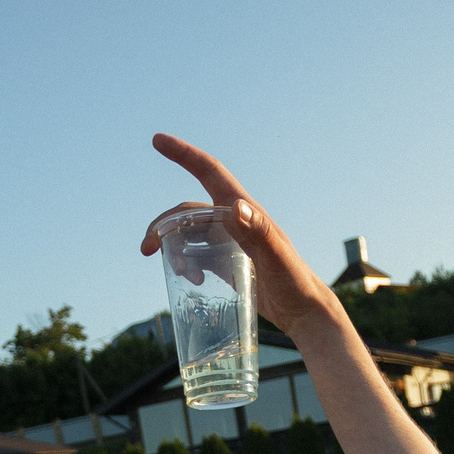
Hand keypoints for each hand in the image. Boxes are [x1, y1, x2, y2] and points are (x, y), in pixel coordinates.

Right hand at [142, 136, 337, 335]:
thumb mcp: (278, 260)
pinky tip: (193, 281)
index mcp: (246, 212)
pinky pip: (200, 254)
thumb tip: (235, 206)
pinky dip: (188, 262)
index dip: (184, 155)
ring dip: (174, 247)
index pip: (209, 173)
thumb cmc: (297, 286)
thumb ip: (260, 233)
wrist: (308, 313)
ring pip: (192, 233)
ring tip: (179, 273)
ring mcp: (233, 241)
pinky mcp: (232, 263)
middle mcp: (237, 221)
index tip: (157, 140)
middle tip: (146, 249)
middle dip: (164, 224)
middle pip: (189, 211)